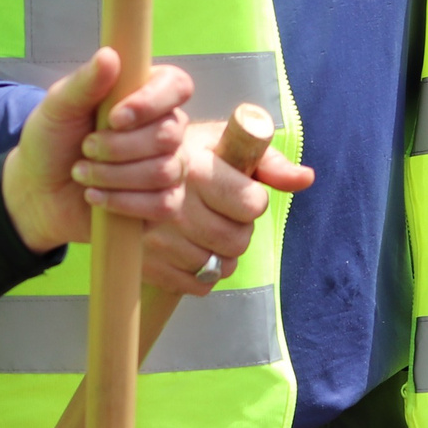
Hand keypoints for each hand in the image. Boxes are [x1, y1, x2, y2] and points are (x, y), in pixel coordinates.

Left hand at [0, 50, 194, 252]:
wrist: (38, 190)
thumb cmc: (53, 139)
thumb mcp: (58, 107)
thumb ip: (84, 83)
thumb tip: (109, 55)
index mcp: (146, 94)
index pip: (177, 86)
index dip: (151, 102)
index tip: (114, 117)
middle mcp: (165, 128)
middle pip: (169, 134)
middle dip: (119, 147)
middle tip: (85, 148)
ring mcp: (169, 166)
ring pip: (165, 171)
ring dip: (115, 175)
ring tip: (81, 173)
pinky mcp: (164, 202)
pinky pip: (164, 205)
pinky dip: (124, 202)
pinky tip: (96, 197)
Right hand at [133, 118, 313, 293]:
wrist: (121, 171)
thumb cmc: (185, 153)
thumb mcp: (222, 142)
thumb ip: (268, 162)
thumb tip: (306, 178)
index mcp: (196, 169)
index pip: (251, 204)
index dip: (251, 201)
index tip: (238, 191)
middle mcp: (174, 205)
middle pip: (237, 241)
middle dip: (237, 229)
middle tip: (219, 212)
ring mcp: (157, 238)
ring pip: (218, 266)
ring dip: (219, 252)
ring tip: (203, 229)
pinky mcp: (147, 264)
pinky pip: (197, 285)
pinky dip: (200, 272)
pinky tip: (189, 248)